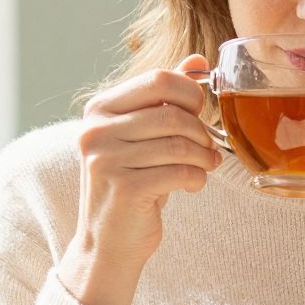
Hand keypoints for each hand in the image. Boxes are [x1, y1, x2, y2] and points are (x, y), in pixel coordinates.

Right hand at [58, 55, 224, 304]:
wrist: (109, 242)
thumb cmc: (133, 183)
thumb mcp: (145, 137)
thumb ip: (166, 99)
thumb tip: (197, 61)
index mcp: (99, 109)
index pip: (159, 79)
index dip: (191, 94)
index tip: (200, 113)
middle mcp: (95, 131)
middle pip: (173, 113)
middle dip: (202, 131)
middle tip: (208, 148)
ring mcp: (105, 160)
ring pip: (180, 144)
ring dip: (203, 157)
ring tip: (204, 166)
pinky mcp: (123, 189)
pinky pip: (179, 172)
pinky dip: (196, 179)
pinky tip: (192, 185)